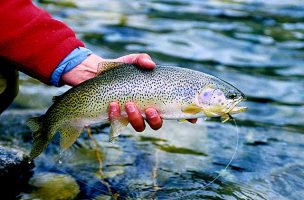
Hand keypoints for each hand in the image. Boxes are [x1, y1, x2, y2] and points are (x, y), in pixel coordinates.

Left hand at [62, 53, 195, 131]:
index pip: (173, 110)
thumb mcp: (130, 61)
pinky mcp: (115, 118)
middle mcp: (144, 109)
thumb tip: (150, 64)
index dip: (185, 116)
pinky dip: (116, 115)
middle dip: (155, 120)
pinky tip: (112, 104)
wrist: (92, 75)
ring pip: (140, 127)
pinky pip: (119, 123)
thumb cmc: (117, 69)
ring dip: (136, 118)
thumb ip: (141, 59)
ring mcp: (129, 115)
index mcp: (153, 98)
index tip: (193, 120)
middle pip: (158, 124)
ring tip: (128, 104)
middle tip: (148, 109)